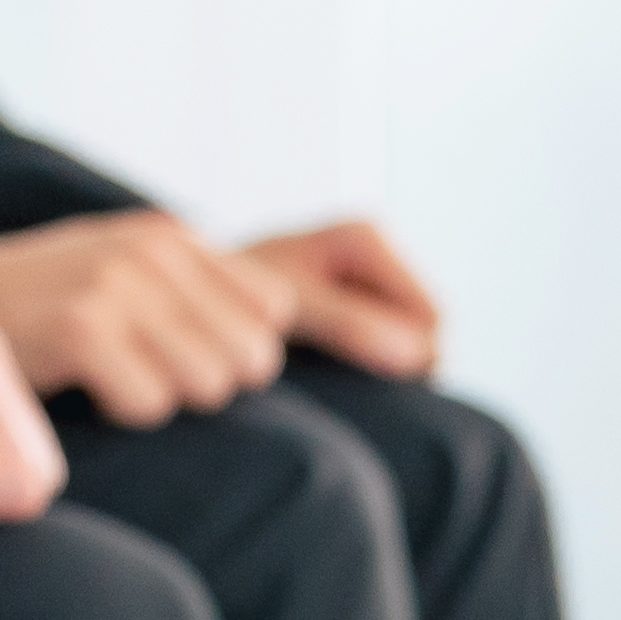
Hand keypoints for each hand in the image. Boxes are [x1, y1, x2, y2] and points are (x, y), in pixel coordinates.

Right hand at [0, 209, 292, 425]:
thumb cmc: (47, 303)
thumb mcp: (127, 271)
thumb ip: (199, 291)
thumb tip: (272, 342)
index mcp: (174, 238)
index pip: (275, 310)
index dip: (242, 350)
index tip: (185, 355)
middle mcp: (153, 254)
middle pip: (251, 358)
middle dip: (207, 381)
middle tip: (143, 373)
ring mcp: (117, 287)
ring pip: (208, 384)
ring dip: (162, 398)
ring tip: (113, 377)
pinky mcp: (80, 329)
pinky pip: (151, 404)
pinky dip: (122, 412)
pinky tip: (84, 389)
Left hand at [236, 213, 443, 378]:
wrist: (190, 306)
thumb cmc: (227, 300)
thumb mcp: (291, 308)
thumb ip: (351, 324)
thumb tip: (419, 355)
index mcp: (366, 236)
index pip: (430, 318)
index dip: (406, 359)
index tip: (354, 380)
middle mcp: (375, 254)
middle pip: (428, 333)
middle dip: (396, 365)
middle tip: (339, 383)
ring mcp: (367, 285)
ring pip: (413, 350)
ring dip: (381, 373)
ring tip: (329, 378)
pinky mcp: (357, 312)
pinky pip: (390, 356)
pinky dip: (368, 373)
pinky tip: (330, 377)